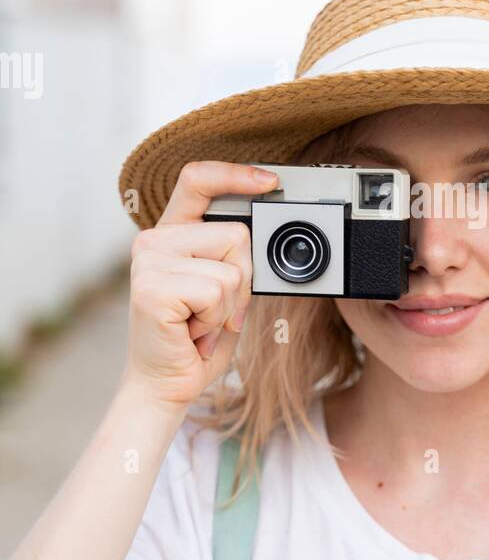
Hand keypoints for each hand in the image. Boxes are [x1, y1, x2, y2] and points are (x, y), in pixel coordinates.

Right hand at [120, 160, 279, 408]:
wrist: (166, 384)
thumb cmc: (196, 340)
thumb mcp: (223, 289)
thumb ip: (234, 258)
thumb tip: (265, 235)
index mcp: (171, 234)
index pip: (197, 180)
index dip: (234, 174)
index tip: (269, 181)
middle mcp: (153, 241)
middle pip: (236, 234)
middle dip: (243, 279)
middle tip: (216, 310)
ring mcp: (149, 262)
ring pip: (232, 269)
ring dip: (229, 307)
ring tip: (201, 322)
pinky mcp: (152, 288)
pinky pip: (218, 292)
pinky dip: (217, 319)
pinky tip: (193, 331)